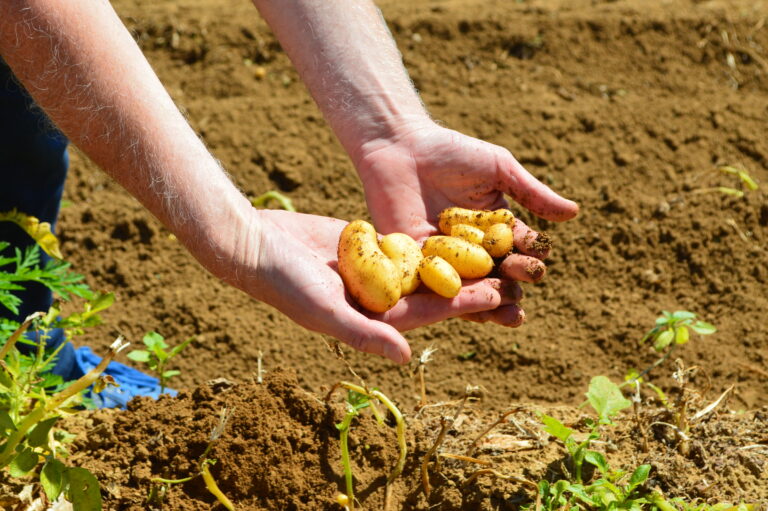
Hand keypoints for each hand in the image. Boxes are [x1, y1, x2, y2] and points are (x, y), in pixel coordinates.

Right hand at [232, 209, 521, 363]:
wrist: (257, 244)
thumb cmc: (285, 283)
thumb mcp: (324, 310)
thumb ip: (364, 334)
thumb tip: (405, 357)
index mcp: (370, 321)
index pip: (423, 315)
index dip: (458, 305)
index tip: (492, 293)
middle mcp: (376, 300)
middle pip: (429, 291)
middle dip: (465, 283)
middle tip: (506, 271)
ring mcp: (372, 272)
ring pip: (421, 267)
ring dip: (452, 260)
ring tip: (489, 247)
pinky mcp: (366, 247)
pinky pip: (403, 244)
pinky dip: (428, 239)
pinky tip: (454, 228)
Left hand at [354, 122, 578, 324]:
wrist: (400, 147)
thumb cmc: (451, 152)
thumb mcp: (498, 169)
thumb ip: (532, 194)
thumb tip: (574, 213)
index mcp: (494, 228)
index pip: (518, 248)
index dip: (529, 255)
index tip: (537, 258)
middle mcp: (472, 249)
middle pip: (498, 274)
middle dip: (514, 281)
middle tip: (523, 284)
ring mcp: (444, 259)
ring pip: (472, 288)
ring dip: (491, 303)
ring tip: (509, 313)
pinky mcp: (416, 265)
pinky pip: (438, 289)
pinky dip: (455, 301)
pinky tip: (469, 306)